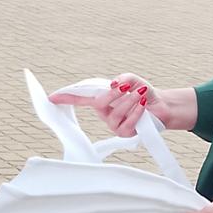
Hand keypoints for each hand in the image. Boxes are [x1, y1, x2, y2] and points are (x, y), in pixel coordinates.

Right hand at [47, 74, 196, 135]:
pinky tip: (142, 106)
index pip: (80, 99)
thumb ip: (123, 79)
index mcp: (100, 100)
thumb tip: (112, 85)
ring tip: (139, 95)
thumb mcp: (133, 80)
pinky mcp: (124, 133)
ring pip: (114, 112)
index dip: (66, 98)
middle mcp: (103, 113)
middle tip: (126, 87)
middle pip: (98, 103)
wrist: (161, 106)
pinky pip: (127, 122)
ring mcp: (113, 125)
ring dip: (128, 101)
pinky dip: (136, 111)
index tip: (51, 98)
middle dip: (113, 94)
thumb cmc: (143, 93)